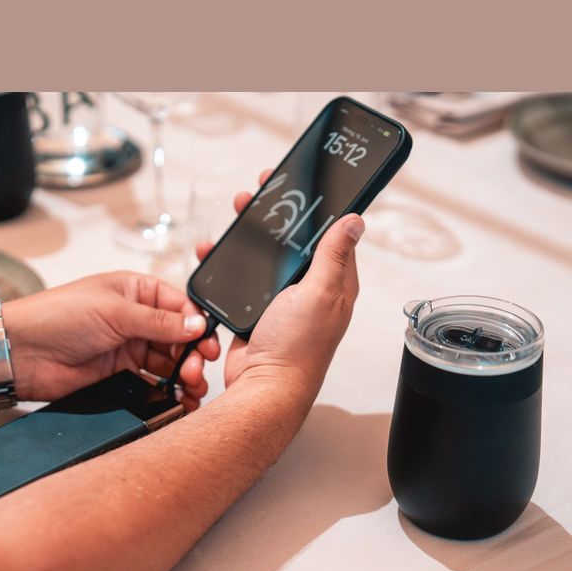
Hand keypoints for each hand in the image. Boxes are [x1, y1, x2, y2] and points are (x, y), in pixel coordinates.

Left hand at [4, 273, 220, 409]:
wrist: (21, 352)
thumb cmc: (56, 316)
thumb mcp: (115, 310)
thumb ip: (159, 321)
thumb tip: (197, 324)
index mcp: (136, 291)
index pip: (180, 306)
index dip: (197, 326)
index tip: (209, 345)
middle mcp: (135, 319)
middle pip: (179, 338)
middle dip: (192, 355)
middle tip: (194, 371)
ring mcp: (127, 348)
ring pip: (168, 363)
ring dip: (183, 376)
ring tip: (190, 389)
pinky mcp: (118, 375)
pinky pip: (151, 384)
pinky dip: (166, 393)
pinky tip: (175, 400)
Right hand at [196, 169, 362, 405]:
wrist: (264, 386)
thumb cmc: (297, 348)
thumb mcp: (319, 293)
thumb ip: (333, 256)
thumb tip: (355, 221)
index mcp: (334, 282)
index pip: (330, 233)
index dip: (315, 207)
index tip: (298, 184)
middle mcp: (311, 289)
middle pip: (293, 241)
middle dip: (276, 215)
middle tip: (259, 194)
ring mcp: (283, 300)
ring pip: (266, 257)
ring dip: (250, 236)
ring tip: (236, 215)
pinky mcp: (257, 311)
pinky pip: (244, 279)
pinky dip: (229, 264)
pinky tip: (216, 253)